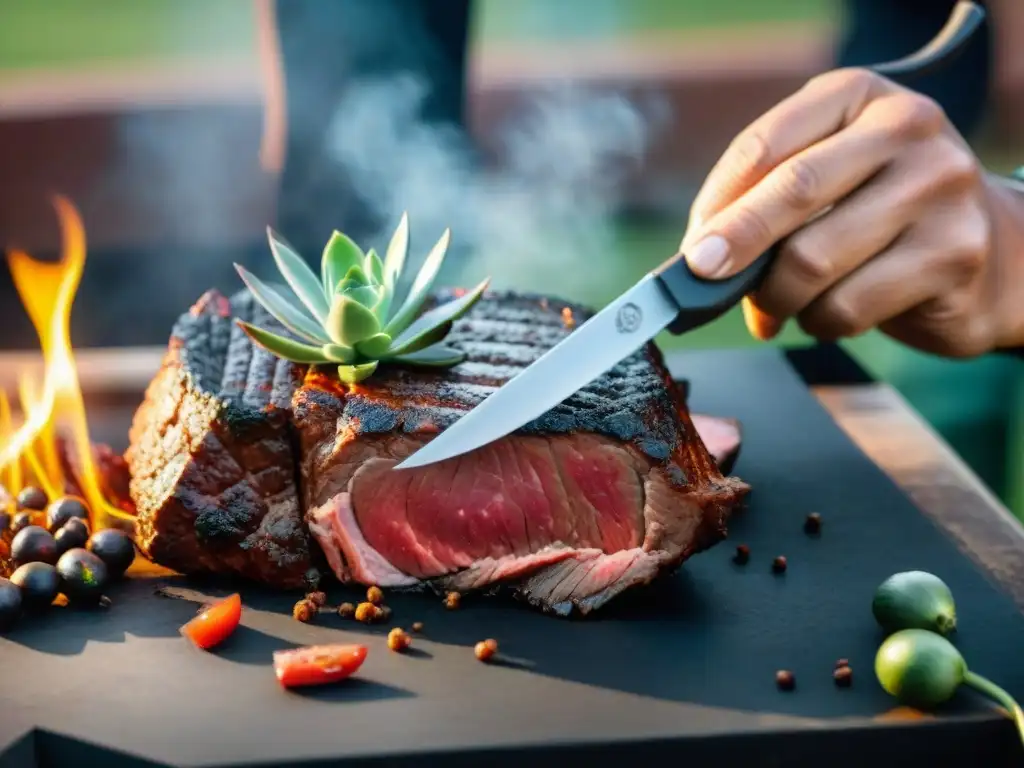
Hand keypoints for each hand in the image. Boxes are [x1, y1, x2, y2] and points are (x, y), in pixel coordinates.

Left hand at [680, 68, 1023, 357]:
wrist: (994, 250)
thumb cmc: (883, 213)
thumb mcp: (827, 178)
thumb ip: (764, 199)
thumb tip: (699, 256)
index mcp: (858, 97)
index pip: (766, 145)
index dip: (718, 203)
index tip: (691, 248)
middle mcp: (906, 129)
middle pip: (794, 191)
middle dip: (735, 244)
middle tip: (702, 277)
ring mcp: (937, 189)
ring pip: (813, 261)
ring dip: (778, 298)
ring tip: (780, 304)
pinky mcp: (951, 255)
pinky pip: (847, 306)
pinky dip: (819, 322)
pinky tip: (827, 314)